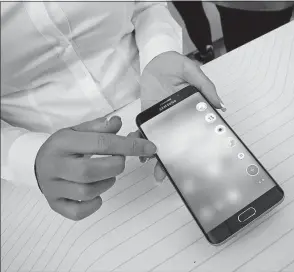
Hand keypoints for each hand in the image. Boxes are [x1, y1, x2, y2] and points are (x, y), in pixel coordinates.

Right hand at [35, 116, 156, 220]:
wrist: (35, 162)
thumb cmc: (64, 147)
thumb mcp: (78, 130)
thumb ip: (99, 127)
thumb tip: (118, 123)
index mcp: (62, 142)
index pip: (100, 143)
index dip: (129, 145)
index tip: (149, 147)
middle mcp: (55, 165)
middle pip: (89, 171)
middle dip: (114, 166)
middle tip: (119, 162)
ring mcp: (53, 187)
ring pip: (86, 192)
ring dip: (106, 184)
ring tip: (107, 175)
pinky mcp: (55, 204)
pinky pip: (77, 211)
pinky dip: (93, 205)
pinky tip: (97, 195)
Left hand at [139, 51, 225, 181]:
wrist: (157, 61)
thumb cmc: (177, 65)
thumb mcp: (193, 72)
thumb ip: (206, 86)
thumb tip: (220, 106)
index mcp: (191, 112)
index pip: (195, 134)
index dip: (194, 149)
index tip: (192, 164)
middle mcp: (177, 120)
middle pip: (175, 143)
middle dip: (170, 161)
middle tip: (166, 175)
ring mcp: (162, 120)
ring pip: (159, 141)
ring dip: (154, 155)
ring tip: (152, 169)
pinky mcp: (148, 116)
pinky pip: (144, 131)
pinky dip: (139, 140)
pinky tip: (136, 149)